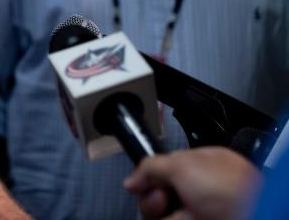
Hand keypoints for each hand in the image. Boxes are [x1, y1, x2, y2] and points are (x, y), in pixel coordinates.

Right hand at [123, 147, 260, 219]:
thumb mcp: (182, 164)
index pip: (161, 167)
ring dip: (162, 213)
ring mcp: (197, 212)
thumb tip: (131, 180)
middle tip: (164, 198)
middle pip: (156, 193)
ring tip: (182, 214)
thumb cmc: (230, 189)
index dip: (149, 175)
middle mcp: (197, 189)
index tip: (142, 181)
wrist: (248, 216)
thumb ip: (151, 165)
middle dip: (153, 197)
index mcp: (199, 165)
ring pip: (160, 213)